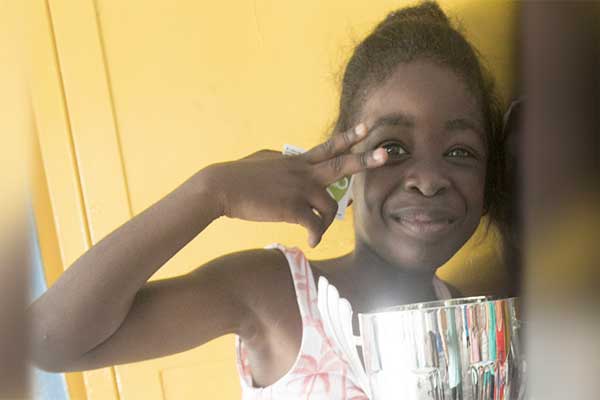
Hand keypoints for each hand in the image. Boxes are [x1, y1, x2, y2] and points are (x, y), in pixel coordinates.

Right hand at [204, 123, 387, 246]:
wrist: (220, 187)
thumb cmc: (237, 175)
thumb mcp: (263, 159)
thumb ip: (281, 159)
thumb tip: (286, 156)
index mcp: (296, 160)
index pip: (328, 147)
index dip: (348, 137)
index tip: (367, 128)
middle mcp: (302, 171)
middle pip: (341, 164)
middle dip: (365, 160)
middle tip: (387, 156)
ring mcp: (299, 188)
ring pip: (330, 204)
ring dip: (327, 222)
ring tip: (317, 233)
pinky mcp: (292, 207)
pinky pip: (314, 224)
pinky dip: (316, 235)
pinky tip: (310, 242)